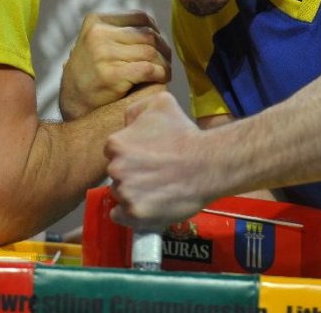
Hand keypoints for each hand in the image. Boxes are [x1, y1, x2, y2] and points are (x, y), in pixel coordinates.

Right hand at [59, 11, 171, 120]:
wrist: (72, 100)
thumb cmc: (92, 70)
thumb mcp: (97, 41)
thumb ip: (121, 32)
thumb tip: (156, 29)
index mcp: (96, 21)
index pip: (140, 17)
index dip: (156, 30)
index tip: (158, 45)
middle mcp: (98, 34)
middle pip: (148, 35)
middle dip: (163, 48)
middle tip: (166, 60)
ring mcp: (103, 54)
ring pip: (150, 52)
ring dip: (164, 63)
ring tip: (165, 70)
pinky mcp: (111, 75)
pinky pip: (148, 69)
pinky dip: (160, 74)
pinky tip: (161, 78)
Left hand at [104, 92, 209, 229]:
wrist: (207, 164)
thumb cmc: (185, 133)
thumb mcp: (160, 103)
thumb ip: (136, 109)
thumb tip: (127, 123)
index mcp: (116, 144)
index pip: (113, 151)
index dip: (130, 154)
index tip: (146, 157)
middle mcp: (116, 168)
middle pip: (116, 173)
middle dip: (131, 173)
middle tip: (154, 173)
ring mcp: (125, 193)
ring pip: (120, 194)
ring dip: (132, 192)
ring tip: (157, 189)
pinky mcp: (136, 214)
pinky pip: (120, 216)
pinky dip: (129, 214)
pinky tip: (145, 206)